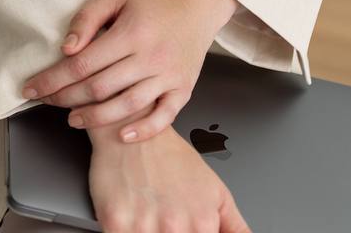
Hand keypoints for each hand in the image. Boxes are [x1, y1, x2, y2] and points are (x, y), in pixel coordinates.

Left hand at [21, 0, 229, 142]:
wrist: (194, 6)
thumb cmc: (149, 2)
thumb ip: (87, 18)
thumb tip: (66, 49)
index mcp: (131, 33)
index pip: (82, 63)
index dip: (53, 79)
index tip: (32, 88)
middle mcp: (150, 57)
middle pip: (99, 87)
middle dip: (66, 98)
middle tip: (47, 102)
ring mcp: (168, 76)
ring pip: (126, 106)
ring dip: (95, 118)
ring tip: (73, 119)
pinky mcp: (183, 90)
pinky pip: (163, 118)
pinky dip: (142, 130)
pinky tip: (122, 136)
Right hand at [87, 120, 252, 232]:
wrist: (132, 127)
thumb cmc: (171, 158)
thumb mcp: (214, 191)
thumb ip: (235, 227)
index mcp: (202, 224)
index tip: (187, 227)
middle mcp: (174, 227)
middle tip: (166, 216)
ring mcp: (143, 227)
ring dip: (148, 232)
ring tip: (149, 214)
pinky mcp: (115, 223)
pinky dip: (127, 230)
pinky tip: (132, 214)